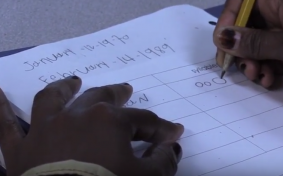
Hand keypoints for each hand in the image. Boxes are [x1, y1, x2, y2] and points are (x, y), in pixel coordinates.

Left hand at [0, 76, 183, 175]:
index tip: (173, 134)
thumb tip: (172, 146)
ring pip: (54, 99)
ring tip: (73, 80)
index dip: (161, 128)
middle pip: (102, 98)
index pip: (144, 121)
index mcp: (110, 121)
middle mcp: (77, 116)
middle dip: (118, 93)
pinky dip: (1, 110)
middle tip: (126, 89)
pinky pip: (5, 127)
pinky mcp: (22, 150)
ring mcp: (46, 130)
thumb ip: (164, 160)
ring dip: (65, 87)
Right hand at [213, 0, 282, 89]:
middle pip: (245, 28)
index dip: (229, 19)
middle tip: (230, 63)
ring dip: (249, 63)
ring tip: (256, 74)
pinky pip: (266, 62)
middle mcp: (281, 18)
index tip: (221, 41)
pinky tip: (268, 80)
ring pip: (253, 48)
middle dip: (238, 47)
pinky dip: (263, 72)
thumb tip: (222, 37)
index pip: (245, 3)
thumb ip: (256, 42)